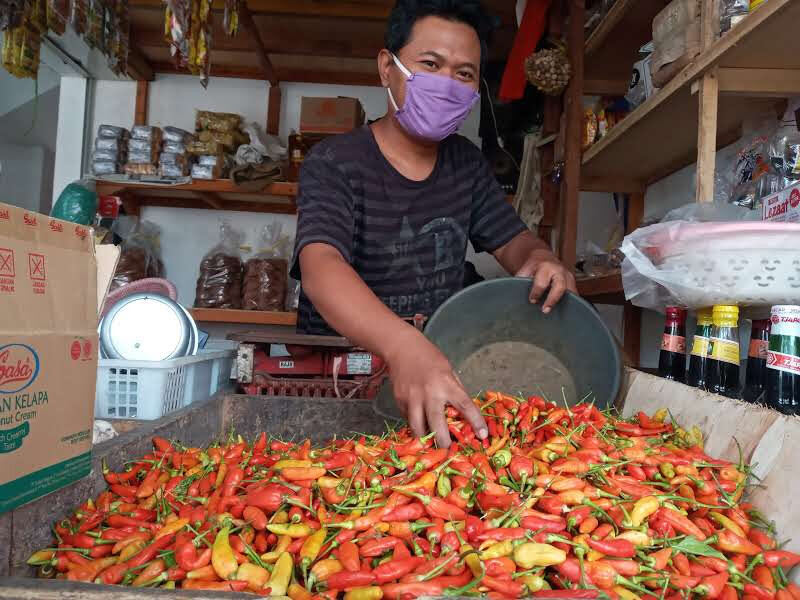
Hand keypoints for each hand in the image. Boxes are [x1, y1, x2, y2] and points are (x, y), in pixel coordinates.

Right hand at [386, 329, 487, 447]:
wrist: (402, 348)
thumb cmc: (430, 358)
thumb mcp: (449, 371)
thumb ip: (455, 391)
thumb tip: (464, 412)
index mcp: (447, 384)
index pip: (465, 406)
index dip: (476, 422)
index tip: (483, 436)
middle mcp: (429, 393)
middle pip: (437, 423)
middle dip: (444, 441)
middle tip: (449, 451)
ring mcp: (412, 398)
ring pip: (417, 427)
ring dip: (425, 438)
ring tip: (431, 444)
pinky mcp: (399, 401)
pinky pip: (408, 419)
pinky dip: (415, 425)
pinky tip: (419, 425)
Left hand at [516, 249, 576, 312]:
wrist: (543, 258)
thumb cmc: (533, 267)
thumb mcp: (524, 271)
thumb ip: (520, 282)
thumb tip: (513, 296)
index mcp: (545, 267)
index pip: (542, 282)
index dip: (536, 292)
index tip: (532, 300)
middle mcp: (559, 271)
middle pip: (560, 286)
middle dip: (552, 299)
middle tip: (545, 310)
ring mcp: (568, 276)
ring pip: (570, 291)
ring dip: (564, 303)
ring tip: (556, 314)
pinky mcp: (573, 283)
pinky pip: (574, 294)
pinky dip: (570, 303)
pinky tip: (563, 310)